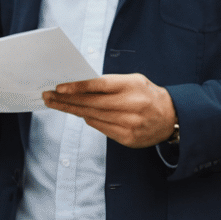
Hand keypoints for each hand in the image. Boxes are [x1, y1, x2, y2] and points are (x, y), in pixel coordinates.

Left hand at [42, 73, 176, 148]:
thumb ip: (110, 83)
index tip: (59, 88)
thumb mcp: (133, 81)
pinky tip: (78, 114)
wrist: (172, 117)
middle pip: (91, 103)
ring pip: (93, 117)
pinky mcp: (128, 138)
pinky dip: (89, 120)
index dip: (78, 87)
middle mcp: (131, 105)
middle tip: (48, 97)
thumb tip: (80, 87)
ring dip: (72, 110)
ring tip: (56, 104)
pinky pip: (101, 128)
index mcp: (132, 86)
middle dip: (66, 100)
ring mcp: (130, 124)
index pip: (99, 85)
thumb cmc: (147, 94)